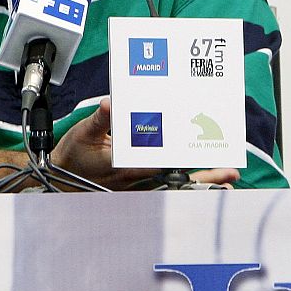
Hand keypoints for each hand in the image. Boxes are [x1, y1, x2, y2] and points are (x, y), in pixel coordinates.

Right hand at [53, 98, 239, 189]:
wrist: (61, 178)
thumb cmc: (74, 156)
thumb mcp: (84, 133)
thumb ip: (101, 120)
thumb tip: (110, 104)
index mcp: (125, 165)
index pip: (161, 164)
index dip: (184, 160)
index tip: (204, 154)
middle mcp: (137, 179)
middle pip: (177, 181)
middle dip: (205, 179)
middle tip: (230, 176)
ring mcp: (140, 185)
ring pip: (176, 186)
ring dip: (202, 183)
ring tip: (227, 180)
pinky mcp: (140, 185)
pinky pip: (169, 186)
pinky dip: (189, 185)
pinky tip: (207, 182)